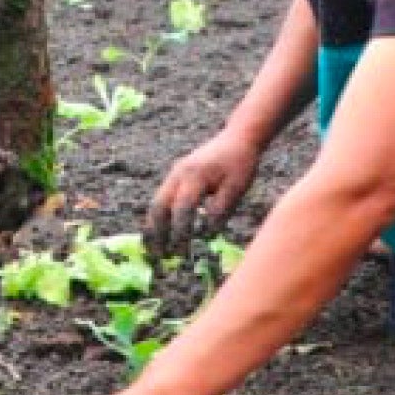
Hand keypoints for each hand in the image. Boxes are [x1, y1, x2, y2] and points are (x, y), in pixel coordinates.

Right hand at [145, 129, 261, 257]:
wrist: (237, 137)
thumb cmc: (240, 164)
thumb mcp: (236, 188)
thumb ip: (220, 210)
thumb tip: (206, 235)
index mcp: (194, 176)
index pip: (182, 209)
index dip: (180, 233)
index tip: (182, 254)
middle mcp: (178, 174)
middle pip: (160, 207)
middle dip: (157, 233)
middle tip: (159, 257)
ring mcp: (174, 174)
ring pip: (157, 203)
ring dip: (154, 227)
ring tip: (155, 251)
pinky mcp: (176, 176)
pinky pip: (162, 198)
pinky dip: (159, 218)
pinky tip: (162, 234)